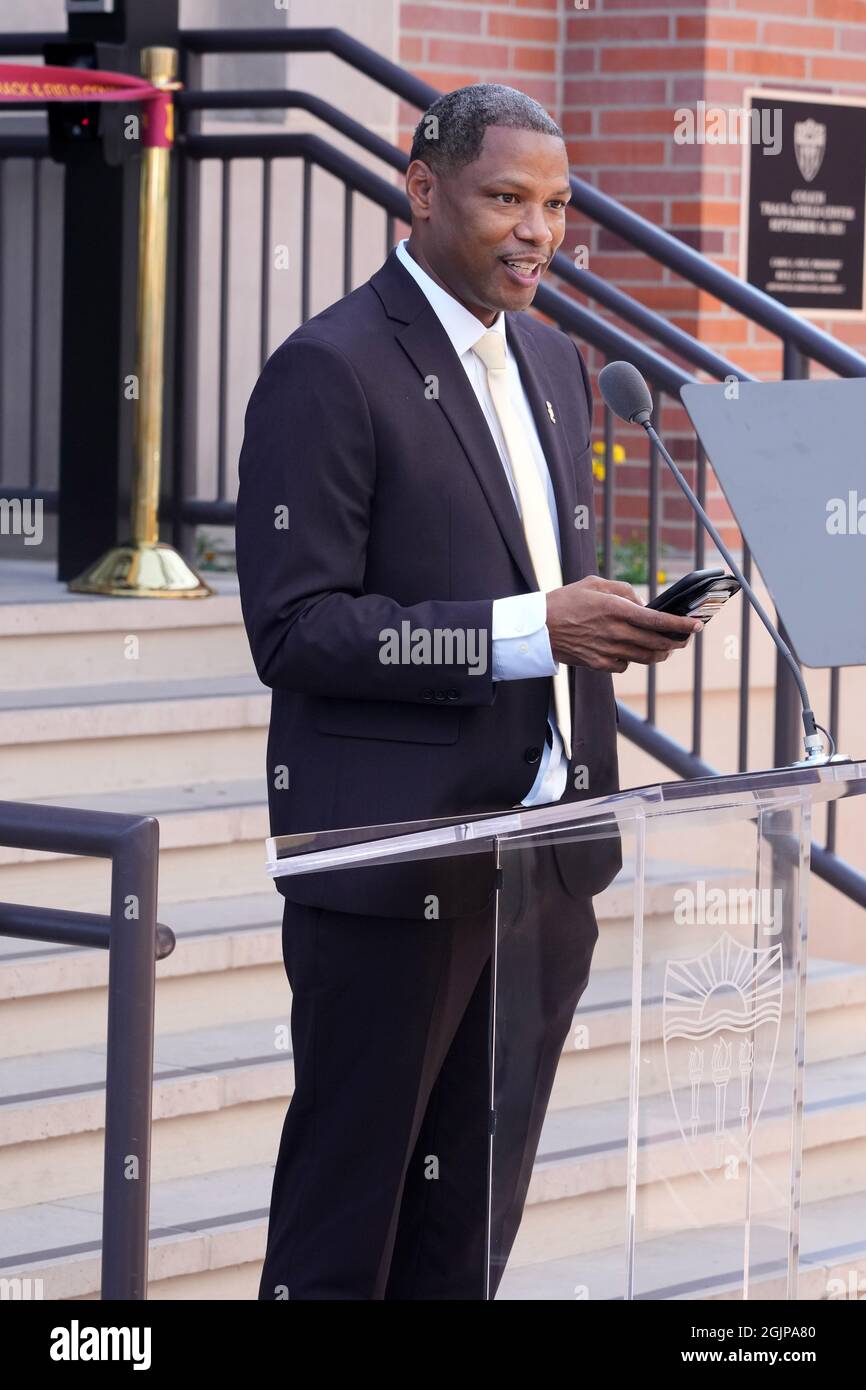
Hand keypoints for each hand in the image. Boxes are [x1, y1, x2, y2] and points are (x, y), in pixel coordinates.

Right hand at [546, 575, 702, 673]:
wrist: (538, 628)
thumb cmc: (565, 601)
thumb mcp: (594, 583)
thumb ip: (623, 591)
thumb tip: (643, 604)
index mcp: (615, 609)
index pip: (657, 620)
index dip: (680, 625)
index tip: (696, 626)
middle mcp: (615, 632)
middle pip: (657, 643)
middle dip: (677, 641)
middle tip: (685, 638)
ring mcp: (607, 651)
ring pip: (646, 657)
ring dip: (660, 653)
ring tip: (665, 648)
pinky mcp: (598, 664)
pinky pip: (625, 665)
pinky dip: (632, 659)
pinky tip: (630, 651)